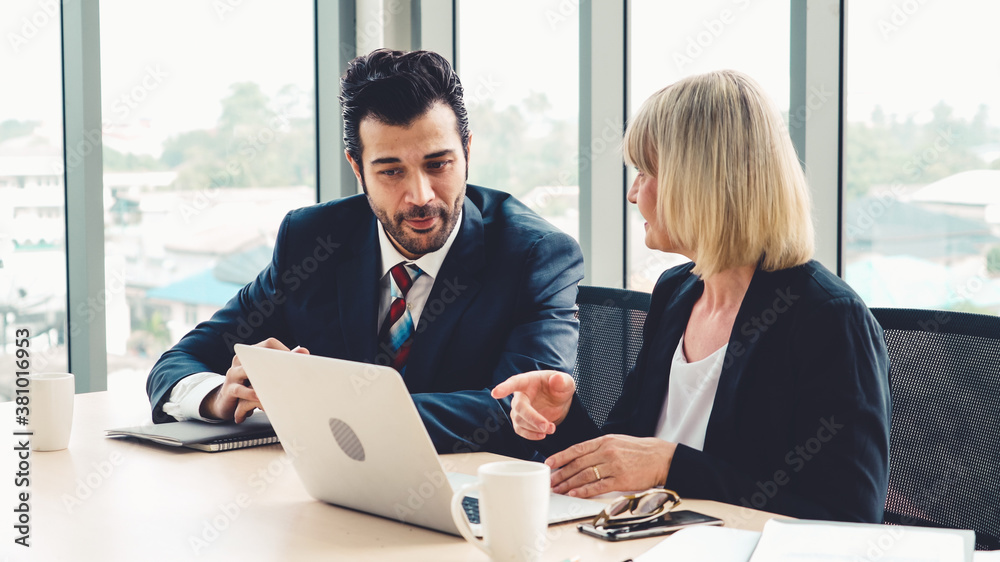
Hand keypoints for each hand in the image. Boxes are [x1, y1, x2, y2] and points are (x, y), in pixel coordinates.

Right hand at [200, 338, 309, 422]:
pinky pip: (239, 390)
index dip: (284, 350)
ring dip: (262, 379)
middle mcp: (240, 360)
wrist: (226, 403)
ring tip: (274, 386)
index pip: (269, 343)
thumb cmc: (250, 386)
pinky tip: (261, 398)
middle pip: (258, 354)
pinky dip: (251, 394)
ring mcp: (233, 374)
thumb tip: (305, 351)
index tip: (297, 361)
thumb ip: (282, 362)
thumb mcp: (264, 374)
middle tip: (289, 369)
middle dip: (275, 362)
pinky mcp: (228, 389)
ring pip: (247, 371)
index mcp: (251, 353)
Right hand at [491, 370, 575, 439]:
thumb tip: (556, 379)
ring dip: (534, 428)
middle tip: (547, 427)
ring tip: (551, 429)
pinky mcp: (521, 421)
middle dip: (532, 418)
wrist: (559, 400)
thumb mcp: (566, 382)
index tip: (495, 393)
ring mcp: (519, 409)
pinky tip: (542, 435)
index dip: (504, 388)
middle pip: (519, 408)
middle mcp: (520, 395)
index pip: (514, 383)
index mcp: (528, 381)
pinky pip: (520, 430)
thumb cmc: (559, 387)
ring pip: (519, 421)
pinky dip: (531, 435)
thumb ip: (562, 381)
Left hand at [545, 434, 675, 497]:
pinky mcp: (621, 480)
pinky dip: (584, 491)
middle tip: (550, 480)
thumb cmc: (639, 450)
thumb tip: (579, 456)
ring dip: (569, 484)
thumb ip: (598, 447)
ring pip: (585, 476)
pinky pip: (598, 487)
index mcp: (604, 441)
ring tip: (558, 489)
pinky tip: (574, 494)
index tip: (549, 463)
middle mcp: (607, 452)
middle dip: (561, 473)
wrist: (661, 458)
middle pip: (577, 464)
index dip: (561, 457)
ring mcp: (613, 466)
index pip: (576, 449)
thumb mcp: (617, 441)